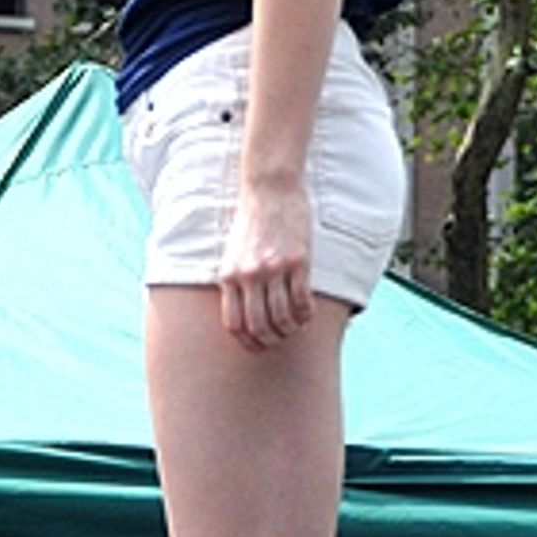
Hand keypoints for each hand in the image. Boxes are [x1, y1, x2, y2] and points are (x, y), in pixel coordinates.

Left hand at [217, 179, 314, 351]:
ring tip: (295, 327)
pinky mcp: (298, 261)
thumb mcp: (231, 254)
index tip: (259, 346)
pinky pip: (302, 300)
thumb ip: (234, 282)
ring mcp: (274, 269)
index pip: (234, 324)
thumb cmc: (251, 223)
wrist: (269, 190)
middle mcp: (249, 275)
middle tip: (280, 339)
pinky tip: (307, 314)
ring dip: (290, 330)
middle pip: (258, 326)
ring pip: (282, 317)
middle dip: (271, 341)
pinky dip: (306, 315)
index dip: (247, 342)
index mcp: (229, 276)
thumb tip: (243, 315)